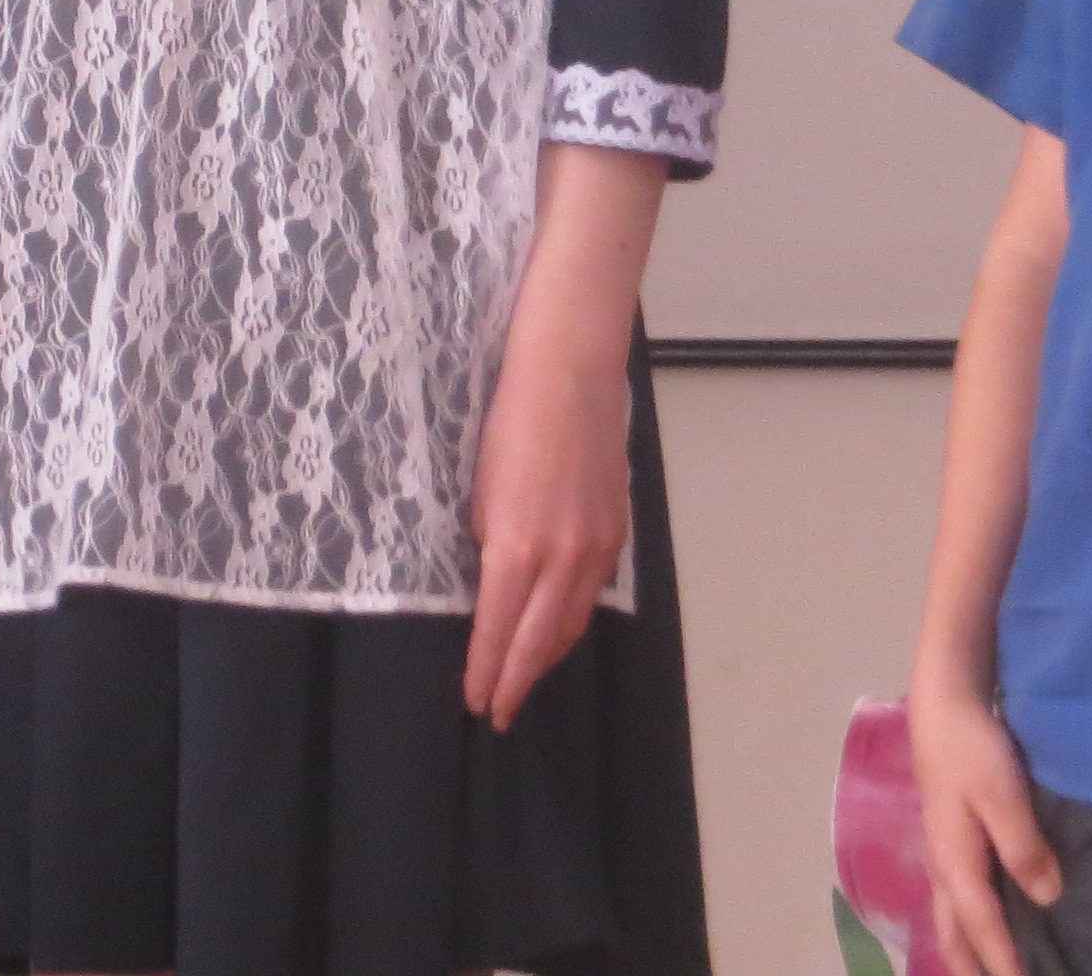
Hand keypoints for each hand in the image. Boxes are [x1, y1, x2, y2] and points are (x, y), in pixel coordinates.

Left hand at [461, 327, 629, 727]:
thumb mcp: (479, 490)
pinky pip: (592, 594)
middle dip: (517, 682)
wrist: (569, 377)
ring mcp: (596, 548)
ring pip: (571, 623)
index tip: (476, 701)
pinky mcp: (616, 533)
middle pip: (539, 642)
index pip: (498, 629)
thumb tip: (493, 582)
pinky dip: (571, 621)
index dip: (487, 671)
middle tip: (498, 713)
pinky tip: (557, 631)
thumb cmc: (509, 423)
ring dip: (546, 658)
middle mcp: (562, 558)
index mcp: (517, 547)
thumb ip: (489, 544)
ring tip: (524, 681)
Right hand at [910, 674, 1060, 975]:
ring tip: (992, 968)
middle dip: (972, 968)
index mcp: (955, 863)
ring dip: (969, 950)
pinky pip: (957, 900)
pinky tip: (990, 922)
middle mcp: (943, 867)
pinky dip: (970, 925)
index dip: (1004, 964)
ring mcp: (942, 853)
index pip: (983, 929)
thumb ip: (1023, 847)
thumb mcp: (1001, 794)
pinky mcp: (950, 838)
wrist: (944, 703)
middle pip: (953, 935)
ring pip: (951, 919)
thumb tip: (1048, 898)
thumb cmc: (971, 748)